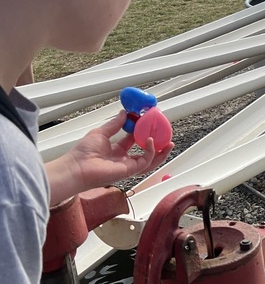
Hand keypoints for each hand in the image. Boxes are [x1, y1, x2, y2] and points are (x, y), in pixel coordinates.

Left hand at [46, 111, 173, 204]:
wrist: (77, 167)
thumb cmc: (83, 153)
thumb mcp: (101, 132)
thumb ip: (115, 124)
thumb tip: (124, 113)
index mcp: (117, 150)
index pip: (134, 140)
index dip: (142, 131)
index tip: (147, 121)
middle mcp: (124, 159)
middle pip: (146, 152)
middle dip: (157, 144)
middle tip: (163, 133)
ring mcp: (128, 166)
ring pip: (151, 160)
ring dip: (161, 152)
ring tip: (168, 142)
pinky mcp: (130, 170)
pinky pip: (146, 162)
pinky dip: (151, 152)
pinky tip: (152, 141)